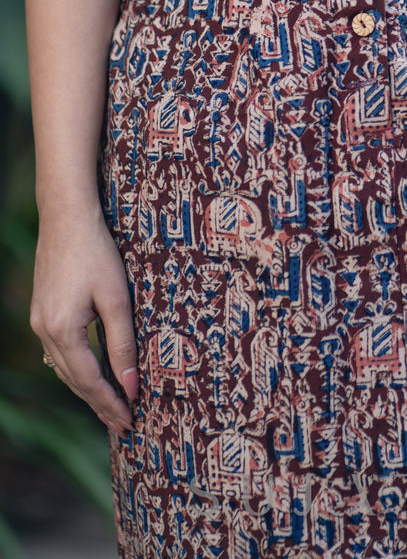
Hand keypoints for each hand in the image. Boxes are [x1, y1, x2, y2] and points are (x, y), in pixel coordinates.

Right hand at [30, 203, 137, 434]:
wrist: (67, 217)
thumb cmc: (97, 253)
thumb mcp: (117, 298)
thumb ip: (123, 343)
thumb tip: (131, 383)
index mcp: (62, 331)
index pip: (89, 381)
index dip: (111, 403)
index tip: (131, 421)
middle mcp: (43, 331)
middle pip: (74, 380)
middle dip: (100, 403)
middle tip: (125, 425)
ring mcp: (39, 321)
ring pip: (64, 368)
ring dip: (88, 389)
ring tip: (112, 407)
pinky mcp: (42, 311)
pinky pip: (59, 351)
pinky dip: (77, 368)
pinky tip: (91, 374)